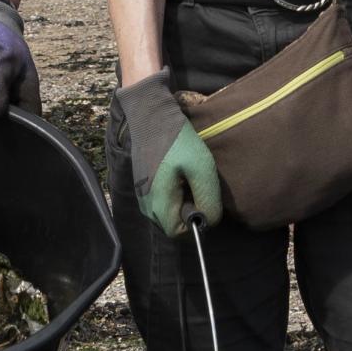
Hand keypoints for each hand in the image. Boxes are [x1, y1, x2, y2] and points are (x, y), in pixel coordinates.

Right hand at [144, 121, 224, 237]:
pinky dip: (173, 194)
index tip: (201, 198)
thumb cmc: (178, 141)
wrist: (151, 117)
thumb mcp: (202, 168)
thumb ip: (207, 199)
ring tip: (186, 177)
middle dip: (188, 211)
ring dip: (181, 202)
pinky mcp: (141, 188)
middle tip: (194, 184)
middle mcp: (145, 206)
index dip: (194, 222)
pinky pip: (162, 202)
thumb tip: (209, 222)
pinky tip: (177, 173)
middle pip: (173, 224)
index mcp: (158, 205)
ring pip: (168, 213)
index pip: (178, 233)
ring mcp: (141, 197)